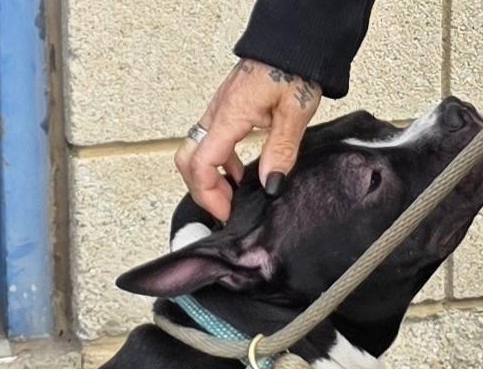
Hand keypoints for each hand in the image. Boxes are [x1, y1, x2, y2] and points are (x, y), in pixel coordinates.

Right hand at [176, 58, 322, 221]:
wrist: (295, 40)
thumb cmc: (295, 68)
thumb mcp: (294, 114)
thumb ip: (280, 152)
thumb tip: (270, 185)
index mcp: (230, 115)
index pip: (202, 165)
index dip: (210, 195)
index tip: (228, 214)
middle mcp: (217, 113)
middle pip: (187, 160)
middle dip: (201, 189)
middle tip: (226, 208)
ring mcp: (219, 110)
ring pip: (196, 150)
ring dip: (209, 177)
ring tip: (234, 196)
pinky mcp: (227, 108)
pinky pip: (211, 140)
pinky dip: (219, 162)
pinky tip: (239, 172)